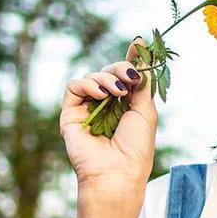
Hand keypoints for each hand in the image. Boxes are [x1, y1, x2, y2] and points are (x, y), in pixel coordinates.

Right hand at [59, 37, 158, 192]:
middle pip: (109, 73)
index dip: (131, 60)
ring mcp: (88, 110)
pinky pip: (75, 87)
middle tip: (129, 77)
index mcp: (126, 107)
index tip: (139, 44)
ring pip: (92, 77)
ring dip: (106, 78)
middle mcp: (106, 107)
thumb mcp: (146, 112)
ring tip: (118, 92)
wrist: (117, 173)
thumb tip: (143, 53)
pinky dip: (88, 85)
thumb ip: (143, 84)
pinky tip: (102, 95)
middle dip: (120, 68)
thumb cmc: (135, 149)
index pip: (125, 77)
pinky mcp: (70, 114)